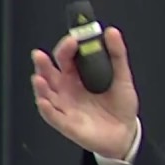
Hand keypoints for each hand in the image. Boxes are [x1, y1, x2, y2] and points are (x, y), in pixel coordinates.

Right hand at [30, 27, 139, 158]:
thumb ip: (117, 55)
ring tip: (39, 77)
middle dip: (42, 64)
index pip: (66, 57)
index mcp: (77, 76)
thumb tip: (112, 31)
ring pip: (46, 94)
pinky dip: (47, 109)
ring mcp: (65, 106)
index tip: (73, 40)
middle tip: (39, 55)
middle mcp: (67, 89)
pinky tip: (44, 101)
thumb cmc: (120, 104)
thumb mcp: (122, 77)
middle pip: (49, 74)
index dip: (66, 47)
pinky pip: (53, 116)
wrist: (125, 132)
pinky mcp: (67, 124)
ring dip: (41, 86)